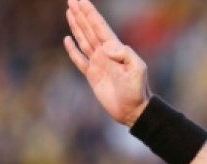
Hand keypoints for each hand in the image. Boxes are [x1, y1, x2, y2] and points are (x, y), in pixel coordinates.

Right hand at [63, 0, 151, 125]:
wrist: (132, 110)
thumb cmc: (138, 90)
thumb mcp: (138, 70)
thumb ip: (126, 54)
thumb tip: (107, 46)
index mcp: (115, 50)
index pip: (100, 27)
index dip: (91, 14)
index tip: (81, 1)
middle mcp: (105, 54)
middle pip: (90, 30)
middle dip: (81, 15)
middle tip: (72, 0)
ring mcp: (98, 63)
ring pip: (84, 40)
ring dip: (77, 26)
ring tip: (70, 12)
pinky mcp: (92, 75)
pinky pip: (79, 59)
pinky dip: (73, 50)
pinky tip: (67, 39)